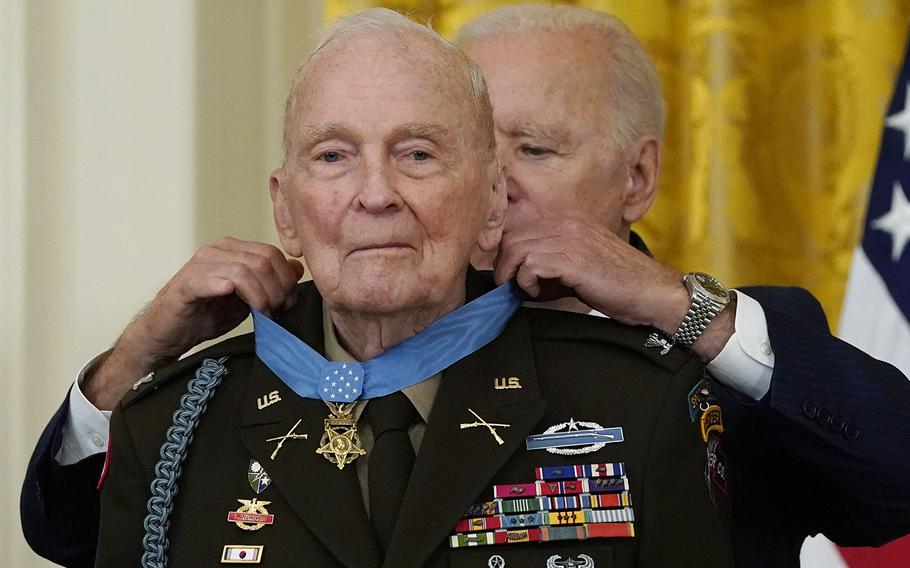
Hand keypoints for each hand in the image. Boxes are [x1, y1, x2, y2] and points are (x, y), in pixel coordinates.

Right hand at [83, 237, 304, 408]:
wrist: (168, 335)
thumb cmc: (205, 315)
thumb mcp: (246, 298)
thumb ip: (269, 283)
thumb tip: (297, 270)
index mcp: (233, 250)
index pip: (273, 254)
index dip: (287, 280)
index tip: (287, 305)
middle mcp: (218, 250)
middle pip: (263, 261)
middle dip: (277, 291)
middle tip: (276, 313)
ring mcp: (200, 264)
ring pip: (245, 270)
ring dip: (261, 297)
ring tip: (262, 315)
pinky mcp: (186, 283)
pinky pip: (213, 279)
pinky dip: (229, 289)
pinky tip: (236, 299)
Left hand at [493, 218, 733, 359]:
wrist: (652, 293)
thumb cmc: (619, 286)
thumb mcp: (581, 267)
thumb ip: (553, 266)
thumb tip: (521, 279)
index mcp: (570, 222)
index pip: (521, 228)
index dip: (508, 253)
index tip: (511, 275)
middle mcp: (568, 223)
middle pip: (512, 236)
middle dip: (505, 264)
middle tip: (511, 286)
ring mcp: (570, 237)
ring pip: (516, 248)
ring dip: (514, 274)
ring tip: (526, 290)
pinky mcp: (572, 258)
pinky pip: (530, 264)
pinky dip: (528, 282)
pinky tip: (541, 294)